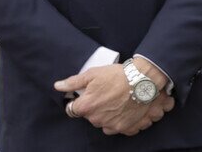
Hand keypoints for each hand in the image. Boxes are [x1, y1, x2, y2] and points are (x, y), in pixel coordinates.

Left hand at [55, 61, 172, 135]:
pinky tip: (126, 108)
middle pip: (91, 116)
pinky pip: (118, 127)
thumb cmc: (118, 75)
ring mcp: (111, 125)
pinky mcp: (126, 128)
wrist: (143, 80)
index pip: (73, 110)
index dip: (79, 102)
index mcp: (86, 107)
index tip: (87, 96)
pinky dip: (121, 120)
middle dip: (96, 107)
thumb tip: (58, 86)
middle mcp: (97, 120)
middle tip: (107, 94)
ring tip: (118, 101)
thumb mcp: (93, 74)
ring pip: (104, 123)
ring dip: (108, 115)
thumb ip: (73, 82)